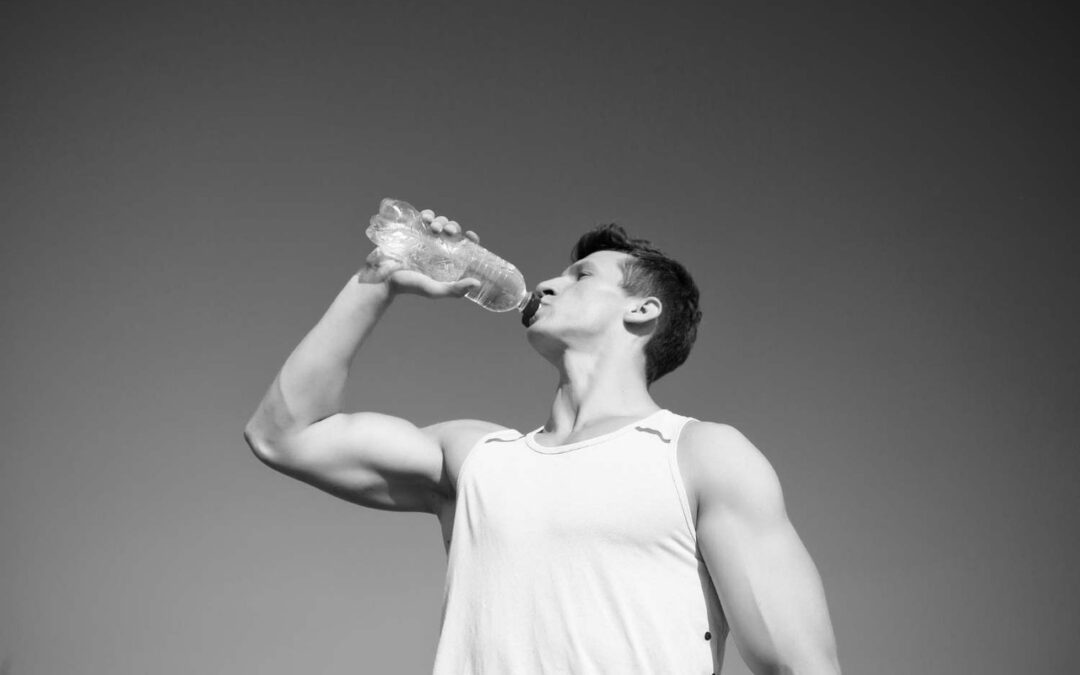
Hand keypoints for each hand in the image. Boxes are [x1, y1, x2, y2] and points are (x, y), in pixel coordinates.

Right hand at [357, 208, 482, 299]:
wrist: (383, 276)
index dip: (471, 239)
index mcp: (447, 261)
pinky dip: (428, 214)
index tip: (471, 235)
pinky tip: (426, 218)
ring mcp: (426, 239)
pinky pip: (424, 217)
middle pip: (452, 231)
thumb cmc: (409, 286)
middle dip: (452, 227)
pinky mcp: (413, 231)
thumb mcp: (434, 290)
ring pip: (440, 222)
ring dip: (440, 220)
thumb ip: (455, 290)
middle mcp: (438, 249)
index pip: (465, 246)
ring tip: (434, 227)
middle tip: (447, 231)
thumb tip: (477, 283)